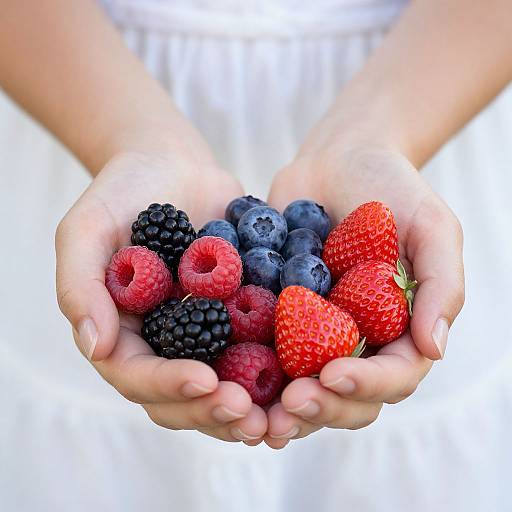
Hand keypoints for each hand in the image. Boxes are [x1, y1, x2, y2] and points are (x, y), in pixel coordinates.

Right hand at [56, 151, 267, 442]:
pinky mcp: (241, 314)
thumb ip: (80, 284)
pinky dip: (280, 370)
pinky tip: (306, 378)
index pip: (139, 376)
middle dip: (214, 410)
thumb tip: (96, 346)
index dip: (169, 385)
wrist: (172, 164)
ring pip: (225, 385)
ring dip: (251, 407)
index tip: (204, 380)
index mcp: (124, 333)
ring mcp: (205, 332)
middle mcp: (165, 343)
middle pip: (184, 396)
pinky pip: (258, 348)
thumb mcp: (87, 229)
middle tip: (250, 416)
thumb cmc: (122, 192)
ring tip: (281, 418)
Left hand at [263, 146, 464, 447]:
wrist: (337, 158)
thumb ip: (442, 285)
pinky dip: (248, 372)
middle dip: (322, 406)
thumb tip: (435, 348)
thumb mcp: (430, 226)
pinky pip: (265, 352)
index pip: (393, 375)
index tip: (333, 373)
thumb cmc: (390, 187)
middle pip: (347, 396)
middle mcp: (359, 339)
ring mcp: (316, 331)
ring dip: (283, 407)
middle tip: (291, 403)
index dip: (366, 383)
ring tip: (258, 414)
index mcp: (399, 328)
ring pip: (304, 386)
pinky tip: (227, 381)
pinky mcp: (279, 316)